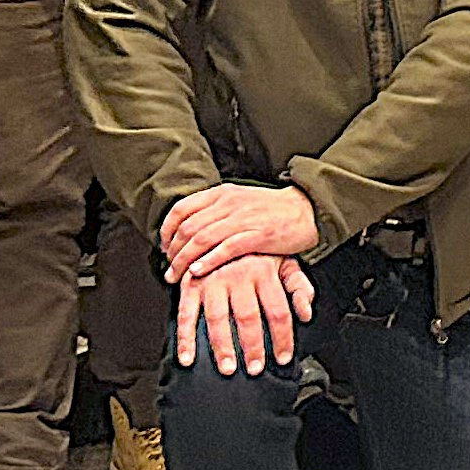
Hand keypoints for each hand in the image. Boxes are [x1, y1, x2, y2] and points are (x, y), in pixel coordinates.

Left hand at [161, 181, 320, 280]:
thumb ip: (215, 211)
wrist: (305, 209)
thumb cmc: (272, 210)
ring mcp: (243, 219)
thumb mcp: (239, 201)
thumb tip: (189, 229)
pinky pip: (225, 249)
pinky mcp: (257, 235)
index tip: (164, 247)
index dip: (166, 230)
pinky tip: (197, 272)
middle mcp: (229, 203)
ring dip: (184, 261)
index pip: (182, 209)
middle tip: (168, 268)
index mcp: (222, 194)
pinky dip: (208, 261)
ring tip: (176, 276)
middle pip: (188, 228)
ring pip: (201, 239)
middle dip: (172, 251)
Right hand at [179, 250, 314, 375]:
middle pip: (248, 317)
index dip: (282, 338)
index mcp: (264, 271)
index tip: (283, 359)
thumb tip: (306, 313)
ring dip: (222, 346)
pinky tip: (187, 357)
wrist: (222, 224)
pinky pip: (186, 313)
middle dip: (252, 346)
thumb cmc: (256, 249)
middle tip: (255, 368)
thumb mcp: (284, 260)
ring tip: (228, 368)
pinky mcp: (190, 284)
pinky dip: (184, 338)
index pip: (278, 311)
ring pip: (217, 317)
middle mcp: (238, 275)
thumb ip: (298, 286)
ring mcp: (212, 279)